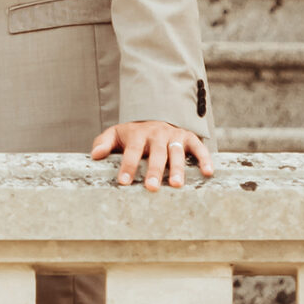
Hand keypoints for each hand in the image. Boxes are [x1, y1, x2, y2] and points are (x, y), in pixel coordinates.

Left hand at [91, 119, 214, 188]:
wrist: (155, 116)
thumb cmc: (134, 134)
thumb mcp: (116, 134)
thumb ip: (104, 143)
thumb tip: (94, 155)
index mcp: (138, 134)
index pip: (131, 150)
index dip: (128, 165)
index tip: (124, 182)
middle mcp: (157, 134)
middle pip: (156, 152)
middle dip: (154, 170)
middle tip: (151, 188)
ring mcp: (174, 135)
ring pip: (176, 151)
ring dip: (177, 168)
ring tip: (176, 185)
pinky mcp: (189, 137)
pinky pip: (199, 147)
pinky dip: (205, 158)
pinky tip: (208, 172)